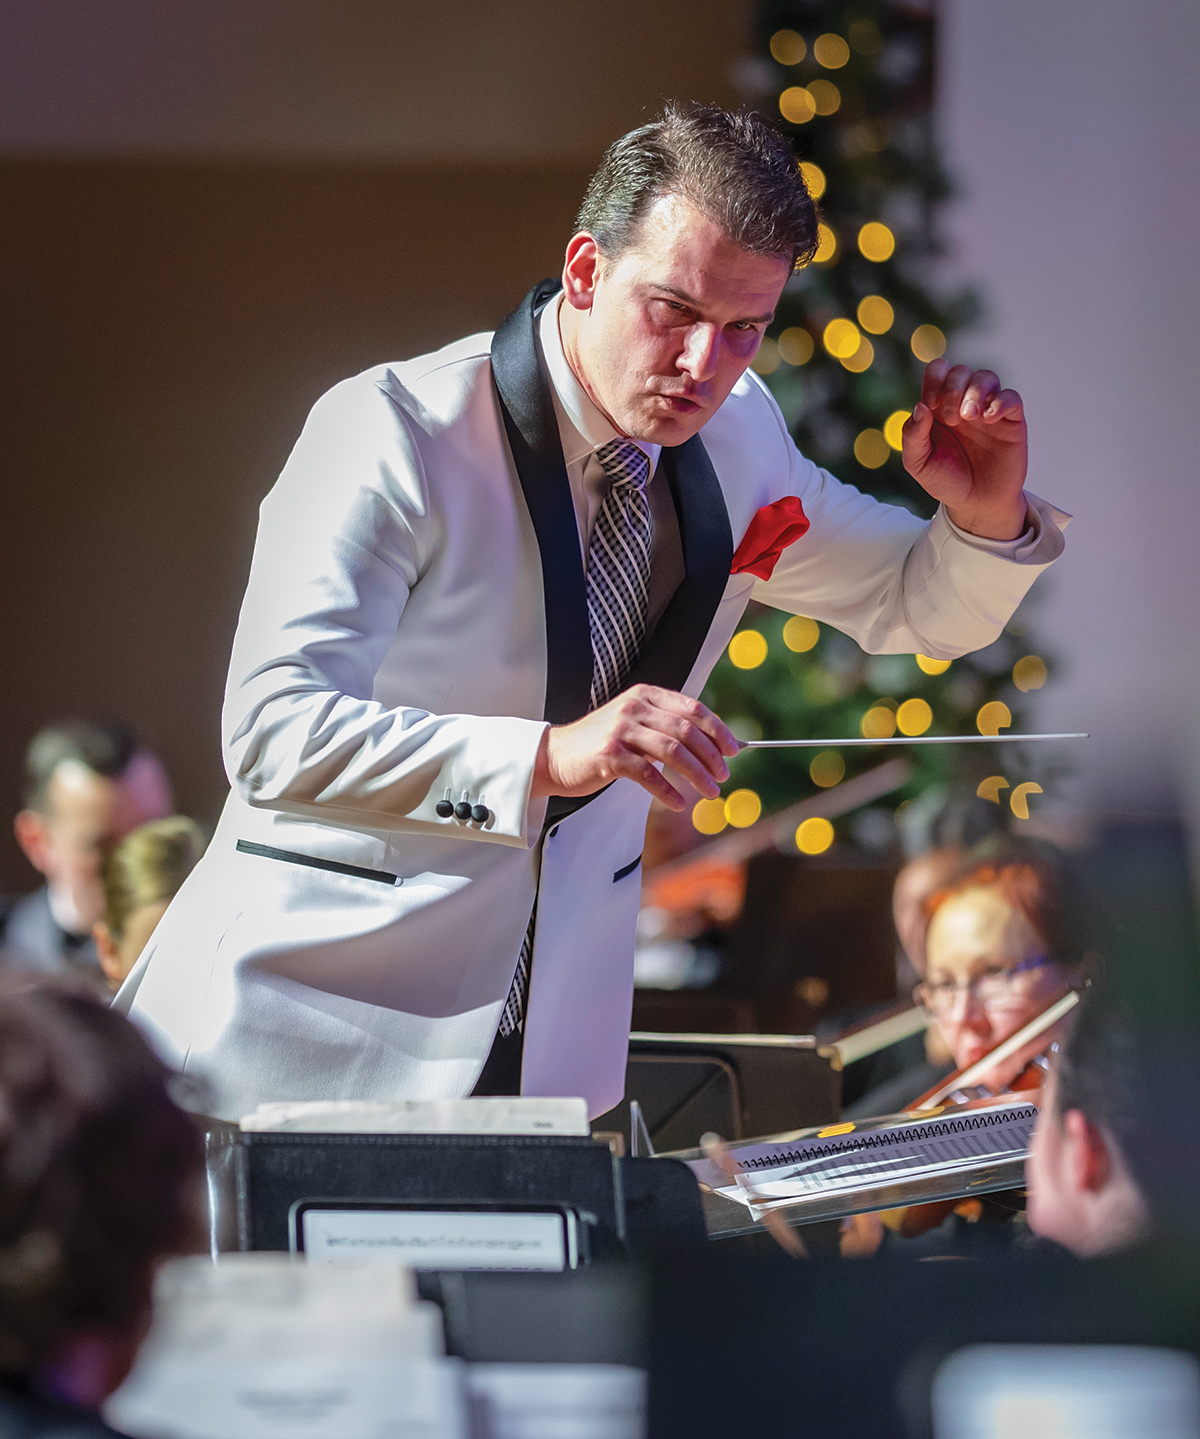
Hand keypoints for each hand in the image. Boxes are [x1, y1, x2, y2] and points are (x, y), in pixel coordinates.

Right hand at [531, 685, 737, 811]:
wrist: (555, 756)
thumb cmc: (601, 745)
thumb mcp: (635, 725)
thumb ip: (666, 729)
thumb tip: (713, 746)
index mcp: (645, 696)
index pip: (693, 708)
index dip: (718, 729)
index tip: (733, 750)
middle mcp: (634, 708)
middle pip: (687, 730)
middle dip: (711, 756)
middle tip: (723, 775)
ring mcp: (621, 730)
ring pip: (673, 751)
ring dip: (696, 775)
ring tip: (710, 792)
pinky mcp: (610, 755)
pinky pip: (649, 774)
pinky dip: (667, 791)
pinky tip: (678, 804)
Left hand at [902, 359, 1028, 540]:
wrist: (975, 504)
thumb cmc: (945, 481)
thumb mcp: (918, 463)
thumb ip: (912, 436)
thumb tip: (920, 406)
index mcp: (938, 408)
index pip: (938, 371)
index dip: (934, 379)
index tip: (931, 405)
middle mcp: (963, 403)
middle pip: (961, 371)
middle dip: (953, 389)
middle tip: (953, 420)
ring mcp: (988, 410)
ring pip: (987, 377)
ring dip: (976, 391)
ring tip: (971, 417)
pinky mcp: (1011, 421)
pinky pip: (1011, 397)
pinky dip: (1001, 401)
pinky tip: (990, 419)